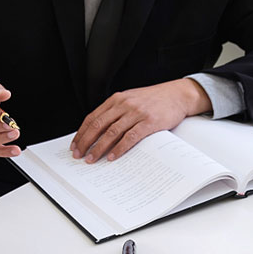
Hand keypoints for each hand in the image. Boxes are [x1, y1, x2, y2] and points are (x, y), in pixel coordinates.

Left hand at [70, 78, 211, 162]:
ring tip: (91, 159)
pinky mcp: (148, 122)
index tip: (75, 145)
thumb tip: (99, 131)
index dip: (81, 133)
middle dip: (85, 142)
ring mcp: (136, 113)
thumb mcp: (131, 100)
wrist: (177, 94)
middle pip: (98, 125)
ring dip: (99, 148)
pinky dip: (119, 148)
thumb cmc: (154, 100)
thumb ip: (116, 112)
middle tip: (78, 155)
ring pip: (111, 132)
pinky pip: (130, 137)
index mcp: (116, 99)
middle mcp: (124, 104)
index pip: (92, 117)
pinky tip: (112, 156)